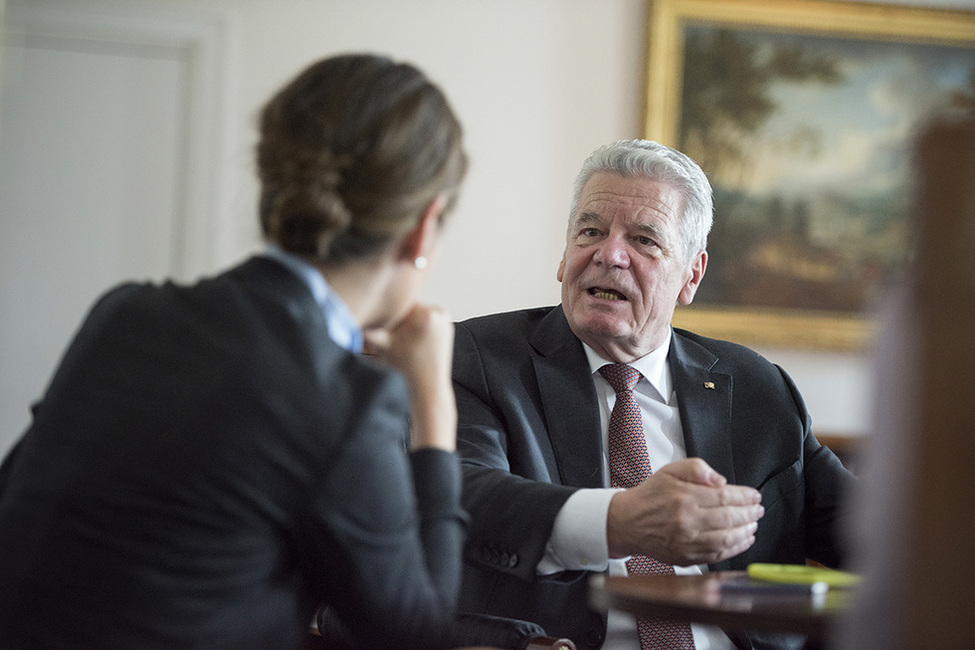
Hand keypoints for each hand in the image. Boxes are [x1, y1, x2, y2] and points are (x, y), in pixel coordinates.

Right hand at [363, 304, 456, 450]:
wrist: (428, 384)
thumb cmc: (405, 366)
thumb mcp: (381, 346)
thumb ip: (365, 333)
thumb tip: (347, 321)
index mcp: (424, 314)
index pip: (400, 307)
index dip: (390, 318)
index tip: (387, 329)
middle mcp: (438, 313)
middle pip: (410, 309)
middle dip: (401, 321)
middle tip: (396, 337)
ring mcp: (445, 320)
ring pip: (418, 314)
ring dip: (410, 323)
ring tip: (406, 340)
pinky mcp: (448, 327)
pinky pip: (428, 320)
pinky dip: (420, 327)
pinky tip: (415, 341)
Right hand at [606, 458, 763, 565]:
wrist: (627, 522)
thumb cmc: (650, 496)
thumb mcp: (670, 471)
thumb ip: (697, 469)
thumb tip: (721, 481)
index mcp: (684, 497)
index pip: (724, 496)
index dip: (745, 496)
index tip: (754, 496)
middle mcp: (686, 521)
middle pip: (729, 518)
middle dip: (750, 514)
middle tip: (758, 510)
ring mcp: (686, 542)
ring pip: (726, 539)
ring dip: (745, 532)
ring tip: (753, 524)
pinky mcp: (685, 557)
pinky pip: (717, 555)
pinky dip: (734, 549)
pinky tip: (743, 540)